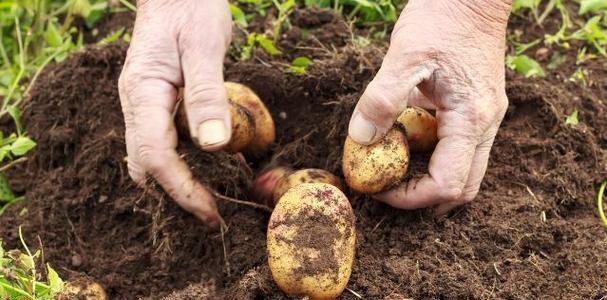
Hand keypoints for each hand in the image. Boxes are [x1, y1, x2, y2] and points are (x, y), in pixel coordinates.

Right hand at [118, 0, 231, 226]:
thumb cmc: (190, 9)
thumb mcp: (204, 47)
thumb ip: (207, 94)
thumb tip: (215, 144)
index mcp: (143, 92)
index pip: (153, 155)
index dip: (181, 188)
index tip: (210, 211)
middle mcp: (136, 103)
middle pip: (145, 164)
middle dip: (176, 194)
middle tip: (212, 214)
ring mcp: (143, 104)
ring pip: (149, 157)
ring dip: (175, 183)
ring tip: (209, 200)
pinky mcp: (156, 102)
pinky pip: (161, 142)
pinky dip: (179, 164)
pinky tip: (205, 169)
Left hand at [348, 0, 510, 213]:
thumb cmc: (441, 19)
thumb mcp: (404, 56)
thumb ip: (382, 99)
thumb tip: (361, 141)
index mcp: (472, 118)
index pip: (448, 183)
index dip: (411, 196)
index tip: (378, 187)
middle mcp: (486, 124)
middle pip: (463, 187)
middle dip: (423, 197)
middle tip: (386, 188)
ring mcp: (485, 117)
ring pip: (464, 170)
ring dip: (428, 179)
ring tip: (392, 169)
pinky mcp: (477, 109)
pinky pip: (458, 148)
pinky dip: (431, 156)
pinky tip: (405, 141)